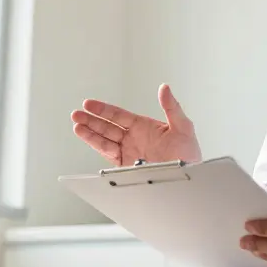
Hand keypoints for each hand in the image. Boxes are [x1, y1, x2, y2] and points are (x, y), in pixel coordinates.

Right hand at [70, 84, 202, 166]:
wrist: (190, 179)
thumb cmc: (189, 154)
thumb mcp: (183, 127)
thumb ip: (172, 107)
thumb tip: (164, 88)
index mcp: (144, 127)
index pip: (118, 115)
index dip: (103, 109)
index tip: (89, 104)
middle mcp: (133, 139)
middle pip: (107, 127)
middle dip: (91, 120)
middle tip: (76, 114)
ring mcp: (129, 153)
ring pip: (104, 141)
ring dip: (89, 134)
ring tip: (76, 125)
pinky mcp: (126, 168)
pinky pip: (108, 156)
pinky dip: (97, 148)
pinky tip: (87, 141)